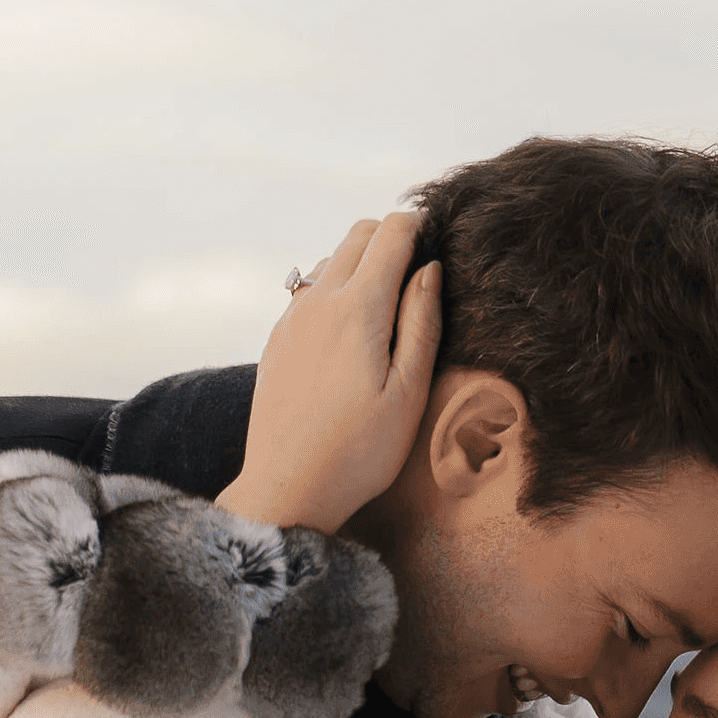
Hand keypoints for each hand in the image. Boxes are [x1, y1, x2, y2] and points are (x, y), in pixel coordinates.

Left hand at [216, 212, 441, 536]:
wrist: (287, 488)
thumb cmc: (359, 452)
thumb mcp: (408, 392)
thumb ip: (422, 322)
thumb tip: (429, 268)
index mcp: (359, 308)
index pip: (393, 230)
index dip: (422, 228)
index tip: (439, 247)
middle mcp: (319, 300)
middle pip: (359, 234)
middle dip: (392, 240)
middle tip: (418, 281)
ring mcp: (292, 317)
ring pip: (332, 260)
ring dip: (362, 267)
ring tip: (386, 314)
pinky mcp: (278, 339)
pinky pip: (310, 292)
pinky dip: (336, 294)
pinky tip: (351, 340)